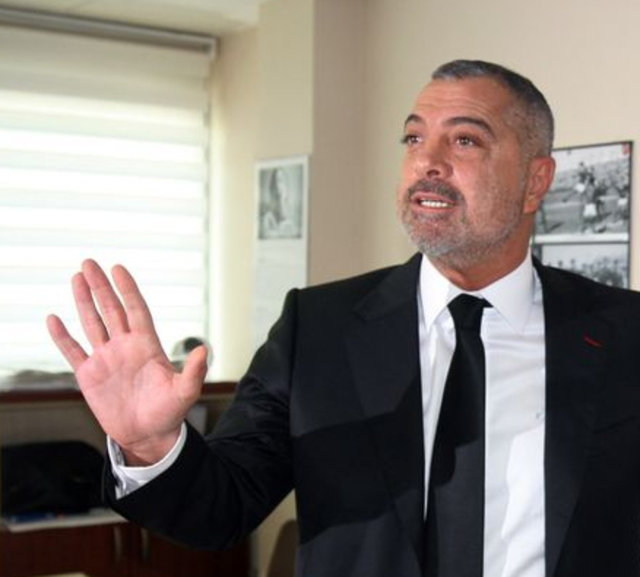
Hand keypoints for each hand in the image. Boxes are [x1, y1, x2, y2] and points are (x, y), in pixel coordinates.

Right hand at [47, 260, 207, 464]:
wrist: (148, 435)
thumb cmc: (169, 413)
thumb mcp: (185, 392)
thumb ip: (194, 371)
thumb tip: (204, 349)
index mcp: (147, 345)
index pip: (135, 309)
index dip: (127, 289)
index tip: (118, 268)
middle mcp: (125, 346)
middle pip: (111, 310)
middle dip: (100, 286)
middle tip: (88, 263)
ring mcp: (106, 358)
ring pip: (92, 323)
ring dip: (83, 301)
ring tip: (76, 278)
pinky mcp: (90, 375)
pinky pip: (73, 351)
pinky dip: (62, 336)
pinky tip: (53, 319)